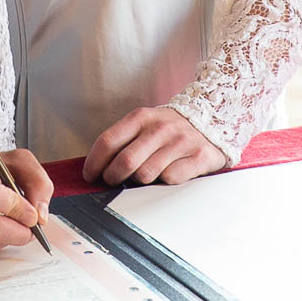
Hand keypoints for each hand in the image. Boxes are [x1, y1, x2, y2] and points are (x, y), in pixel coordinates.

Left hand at [82, 106, 226, 186]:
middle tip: (112, 181)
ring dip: (139, 182)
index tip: (90, 175)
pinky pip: (170, 179)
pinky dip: (164, 182)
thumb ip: (123, 141)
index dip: (94, 162)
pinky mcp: (198, 157)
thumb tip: (96, 167)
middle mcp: (160, 128)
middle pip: (125, 161)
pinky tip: (166, 175)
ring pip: (146, 174)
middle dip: (112, 177)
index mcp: (141, 117)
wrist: (211, 119)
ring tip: (141, 177)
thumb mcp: (144, 124)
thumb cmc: (169, 129)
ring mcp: (180, 142)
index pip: (108, 141)